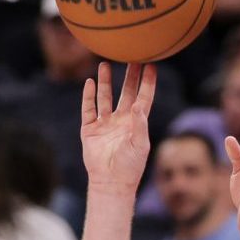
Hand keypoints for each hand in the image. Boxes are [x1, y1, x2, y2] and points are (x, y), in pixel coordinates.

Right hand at [80, 63, 155, 194]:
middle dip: (129, 76)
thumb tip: (139, 104)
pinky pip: (88, 109)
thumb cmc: (130, 166)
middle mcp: (121, 120)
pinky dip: (88, 96)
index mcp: (137, 123)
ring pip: (105, 97)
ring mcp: (105, 124)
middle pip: (126, 92)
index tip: (151, 65)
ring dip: (106, 82)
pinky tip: (90, 83)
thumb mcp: (139, 144)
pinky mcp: (90, 129)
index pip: (144, 97)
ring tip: (105, 64)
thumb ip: (139, 124)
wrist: (111, 182)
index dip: (147, 82)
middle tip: (131, 56)